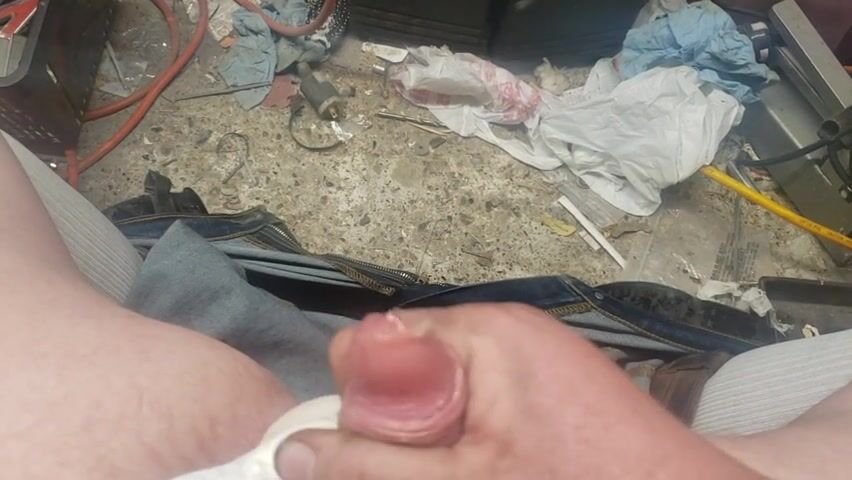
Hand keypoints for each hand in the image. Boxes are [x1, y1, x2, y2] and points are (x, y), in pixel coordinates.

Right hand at [276, 303, 759, 478]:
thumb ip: (372, 466)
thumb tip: (292, 451)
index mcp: (481, 332)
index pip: (372, 343)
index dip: (361, 405)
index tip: (384, 454)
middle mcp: (503, 330)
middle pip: (400, 369)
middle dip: (397, 429)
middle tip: (438, 473)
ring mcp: (528, 357)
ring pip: (435, 396)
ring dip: (430, 442)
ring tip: (472, 472)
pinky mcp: (544, 386)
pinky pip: (474, 405)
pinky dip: (464, 442)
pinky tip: (491, 469)